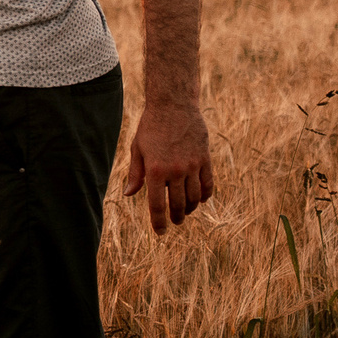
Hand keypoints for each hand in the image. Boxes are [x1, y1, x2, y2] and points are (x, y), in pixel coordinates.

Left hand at [122, 101, 214, 234]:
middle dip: (175, 217)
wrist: (173, 105)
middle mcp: (175, 171)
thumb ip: (136, 174)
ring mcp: (192, 165)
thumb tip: (128, 194)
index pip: (157, 205)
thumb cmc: (151, 127)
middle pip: (178, 205)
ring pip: (195, 197)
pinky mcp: (205, 159)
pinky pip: (208, 184)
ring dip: (190, 208)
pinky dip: (205, 195)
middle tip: (174, 222)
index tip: (160, 232)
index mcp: (155, 170)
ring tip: (185, 211)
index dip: (158, 222)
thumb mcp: (138, 149)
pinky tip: (199, 199)